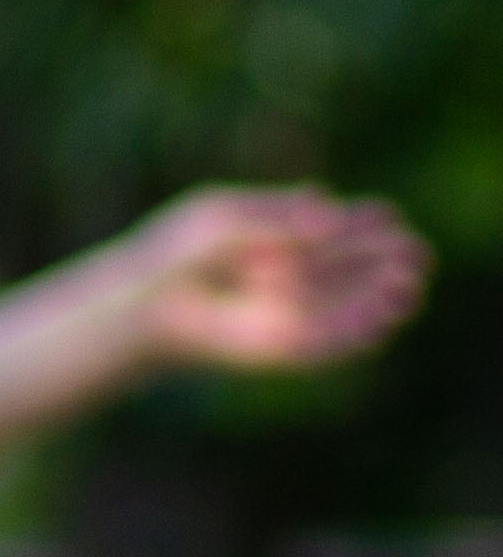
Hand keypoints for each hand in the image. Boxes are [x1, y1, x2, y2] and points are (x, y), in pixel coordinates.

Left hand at [116, 186, 428, 373]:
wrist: (142, 307)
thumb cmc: (174, 257)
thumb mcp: (222, 222)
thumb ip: (275, 217)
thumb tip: (327, 207)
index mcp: (280, 240)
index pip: (333, 230)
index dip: (363, 223)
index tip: (388, 214)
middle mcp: (290, 277)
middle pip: (349, 268)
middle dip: (382, 261)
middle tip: (414, 252)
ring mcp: (287, 312)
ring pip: (345, 307)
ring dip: (378, 299)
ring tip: (408, 288)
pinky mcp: (279, 349)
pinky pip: (326, 345)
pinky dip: (353, 335)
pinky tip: (380, 322)